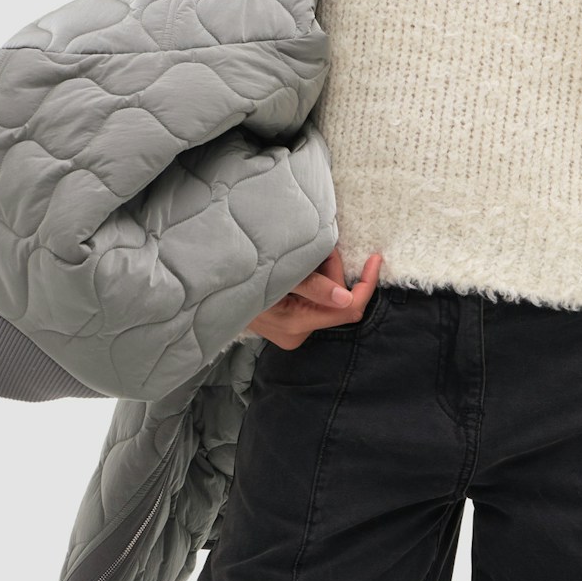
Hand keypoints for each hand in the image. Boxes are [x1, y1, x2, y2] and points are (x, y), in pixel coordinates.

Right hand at [249, 248, 383, 348]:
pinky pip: (312, 299)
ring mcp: (291, 330)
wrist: (206, 285)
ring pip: (325, 298)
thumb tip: (346, 298)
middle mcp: (296, 334)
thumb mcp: (277, 274)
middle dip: (333, 270)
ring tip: (298, 255)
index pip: (348, 310)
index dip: (366, 284)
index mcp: (296, 325)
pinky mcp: (287, 322)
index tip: (375, 259)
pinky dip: (311, 280)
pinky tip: (295, 268)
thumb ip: (313, 286)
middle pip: (337, 300)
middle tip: (316, 246)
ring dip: (320, 271)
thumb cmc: (240, 273)